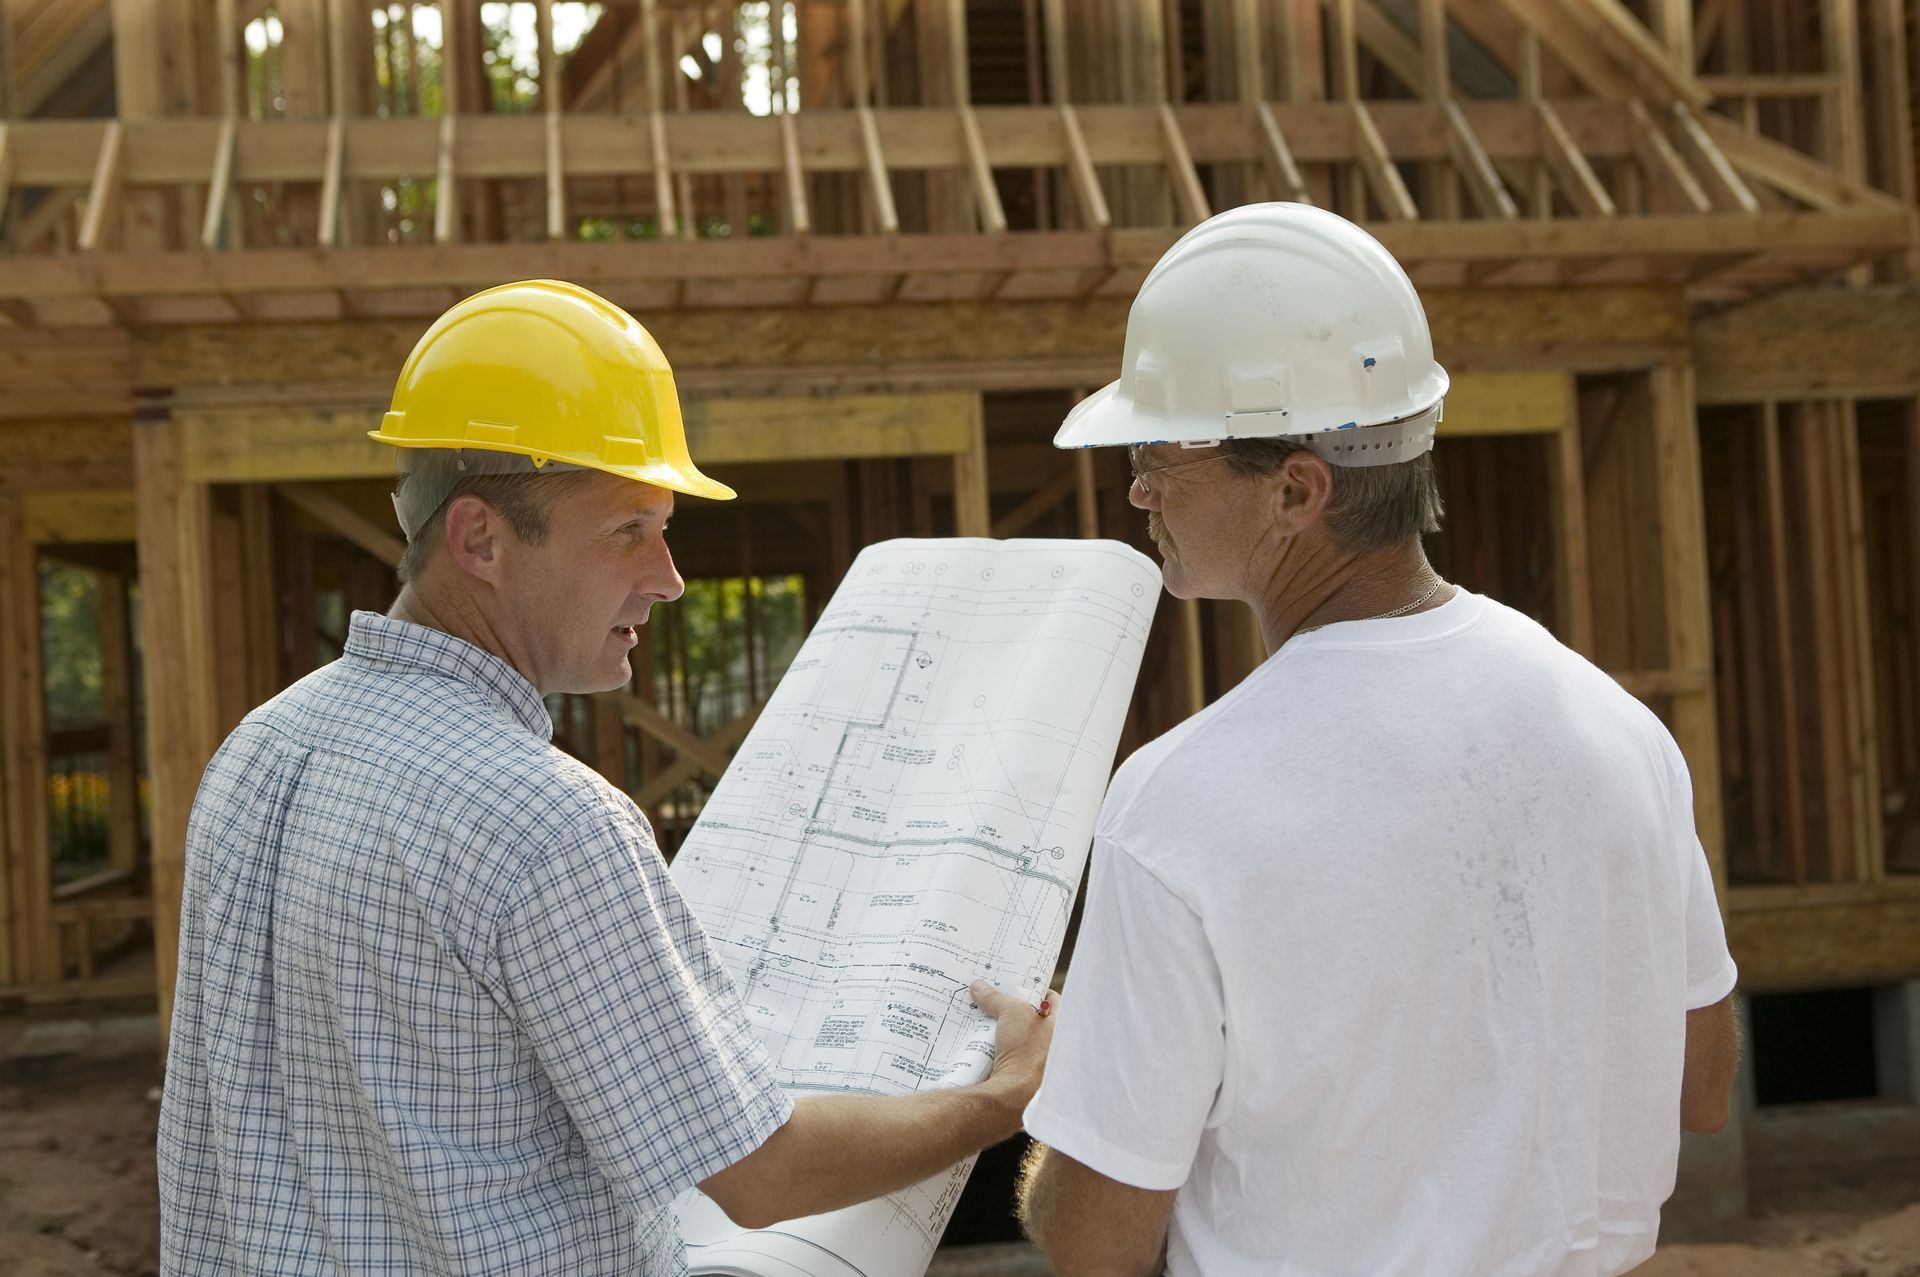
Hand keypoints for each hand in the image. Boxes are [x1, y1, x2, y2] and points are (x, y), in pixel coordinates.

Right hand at [970, 980, 1060, 1109]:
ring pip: (1020, 1038)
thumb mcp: (1011, 1013)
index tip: (1016, 985)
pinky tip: (983, 1041)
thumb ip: (996, 998)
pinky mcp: (1025, 1076)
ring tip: (986, 1018)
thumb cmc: (1026, 1050)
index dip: (1033, 989)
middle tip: (997, 1000)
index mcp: (1063, 1025)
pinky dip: (1000, 1048)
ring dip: (1005, 1030)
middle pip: (1033, 1018)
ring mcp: (1041, 1062)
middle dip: (1015, 1010)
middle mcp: (1056, 1044)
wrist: (1016, 1095)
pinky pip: (1010, 1055)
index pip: (1052, 999)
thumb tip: (978, 986)